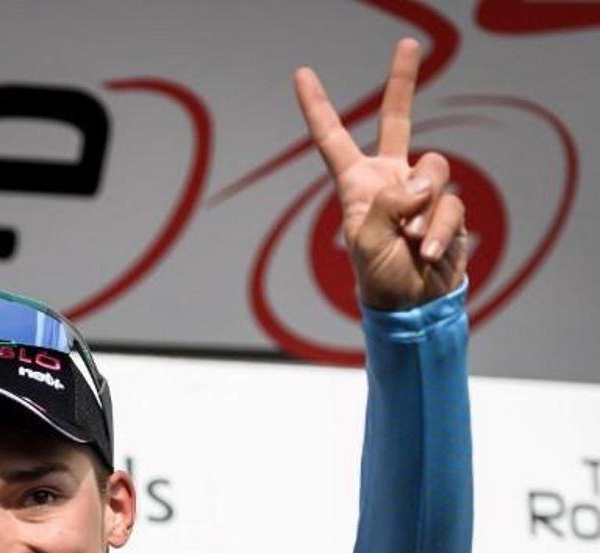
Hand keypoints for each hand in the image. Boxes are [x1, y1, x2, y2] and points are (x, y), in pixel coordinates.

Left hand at [294, 38, 466, 309]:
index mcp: (358, 186)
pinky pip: (451, 204)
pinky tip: (427, 252)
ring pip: (435, 170)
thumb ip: (387, 204)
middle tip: (407, 44)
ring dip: (424, 210)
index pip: (335, 140)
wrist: (412, 307)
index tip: (302, 75)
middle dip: (402, 82)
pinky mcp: (447, 209)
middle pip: (398, 121)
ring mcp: (421, 192)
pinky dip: (439, 229)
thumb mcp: (367, 242)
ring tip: (411, 241)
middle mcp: (390, 181)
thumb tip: (421, 184)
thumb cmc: (380, 279)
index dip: (318, 108)